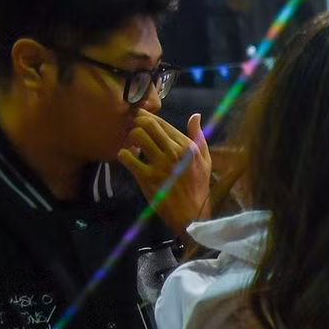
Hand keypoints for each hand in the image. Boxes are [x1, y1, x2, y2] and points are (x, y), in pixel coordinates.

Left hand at [120, 111, 212, 232]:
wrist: (191, 213)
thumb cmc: (198, 186)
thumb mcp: (205, 160)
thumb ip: (198, 137)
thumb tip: (195, 116)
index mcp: (187, 147)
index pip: (162, 123)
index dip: (147, 117)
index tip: (140, 118)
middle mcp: (174, 152)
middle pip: (148, 124)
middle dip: (136, 122)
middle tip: (133, 128)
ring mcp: (160, 164)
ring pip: (137, 136)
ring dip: (130, 137)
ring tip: (131, 143)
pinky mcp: (147, 177)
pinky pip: (127, 157)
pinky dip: (124, 155)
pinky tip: (127, 158)